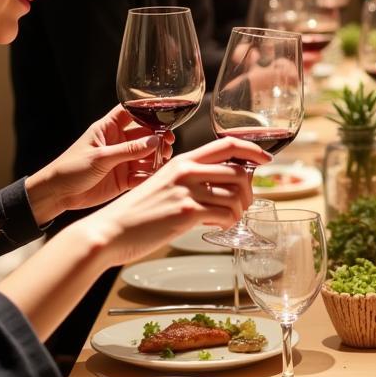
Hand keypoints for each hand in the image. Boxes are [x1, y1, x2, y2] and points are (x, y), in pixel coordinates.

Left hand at [25, 104, 169, 224]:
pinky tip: (154, 177)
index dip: (148, 111)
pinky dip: (150, 176)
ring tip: (163, 161)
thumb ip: (129, 150)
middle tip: (168, 144)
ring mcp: (122, 160)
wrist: (57, 194)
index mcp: (109, 129)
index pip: (131, 113)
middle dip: (158, 138)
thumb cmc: (71, 168)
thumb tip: (155, 141)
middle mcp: (118, 142)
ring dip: (157, 158)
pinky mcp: (123, 178)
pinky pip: (142, 175)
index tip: (164, 115)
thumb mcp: (100, 157)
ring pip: (147, 155)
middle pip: (145, 135)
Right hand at [81, 136, 268, 268]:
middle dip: (249, 191)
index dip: (253, 149)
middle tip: (243, 205)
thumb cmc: (134, 214)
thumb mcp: (162, 185)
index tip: (266, 159)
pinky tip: (217, 227)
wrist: (109, 231)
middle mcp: (186, 170)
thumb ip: (188, 181)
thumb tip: (216, 189)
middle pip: (240, 171)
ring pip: (235, 196)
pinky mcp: (186, 212)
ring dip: (239, 211)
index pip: (227, 144)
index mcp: (182, 160)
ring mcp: (187, 191)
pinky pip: (225, 215)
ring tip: (228, 219)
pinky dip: (228, 223)